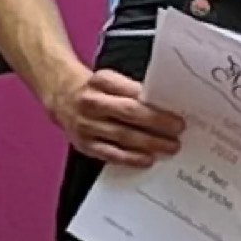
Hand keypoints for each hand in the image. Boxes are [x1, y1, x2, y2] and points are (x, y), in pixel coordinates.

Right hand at [46, 69, 184, 167]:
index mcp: (101, 81)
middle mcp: (91, 102)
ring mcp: (86, 125)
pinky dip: (131, 158)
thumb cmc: (95, 89)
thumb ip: (133, 91)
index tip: (176, 115)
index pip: (132, 93)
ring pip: (122, 136)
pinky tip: (147, 159)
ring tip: (170, 147)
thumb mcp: (111, 80)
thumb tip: (164, 108)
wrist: (62, 96)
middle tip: (178, 131)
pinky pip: (111, 154)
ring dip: (149, 143)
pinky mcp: (84, 144)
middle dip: (157, 124)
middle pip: (129, 113)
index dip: (155, 106)